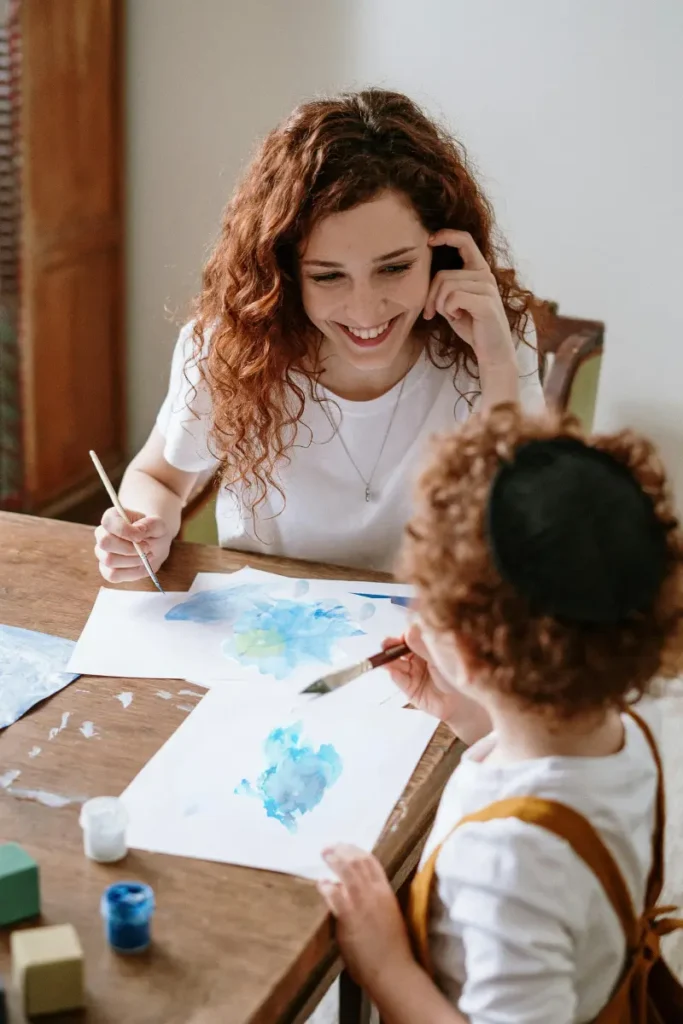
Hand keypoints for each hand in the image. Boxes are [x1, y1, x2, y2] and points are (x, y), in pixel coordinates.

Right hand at [94, 507, 171, 583]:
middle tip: (147, 548)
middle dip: (129, 548)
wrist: (155, 545)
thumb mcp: (159, 525)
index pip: (108, 522)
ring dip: (133, 560)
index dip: (124, 530)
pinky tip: (141, 565)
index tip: (140, 536)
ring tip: (146, 555)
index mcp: (112, 518)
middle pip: (105, 542)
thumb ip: (151, 524)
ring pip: (109, 560)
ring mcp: (102, 553)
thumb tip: (138, 530)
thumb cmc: (154, 532)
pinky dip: (131, 572)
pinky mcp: (106, 570)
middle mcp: (102, 535)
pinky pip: (113, 574)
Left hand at [319, 844, 413, 991]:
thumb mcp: (389, 915)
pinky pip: (334, 894)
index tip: (346, 845)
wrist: (393, 969)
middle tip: (330, 846)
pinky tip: (321, 883)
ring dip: (334, 860)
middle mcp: (375, 892)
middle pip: (357, 861)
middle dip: (342, 850)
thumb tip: (358, 892)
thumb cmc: (393, 948)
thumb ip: (375, 901)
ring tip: (324, 853)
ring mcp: (362, 902)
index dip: (357, 850)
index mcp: (386, 891)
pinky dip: (326, 886)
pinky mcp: (350, 916)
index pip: (372, 862)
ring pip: (347, 871)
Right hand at [384, 623, 491, 743]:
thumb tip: (409, 631)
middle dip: (391, 646)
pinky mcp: (410, 689)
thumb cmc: (459, 675)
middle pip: (400, 649)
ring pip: (397, 664)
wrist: (466, 703)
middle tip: (386, 644)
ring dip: (389, 660)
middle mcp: (419, 658)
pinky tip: (392, 670)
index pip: (411, 637)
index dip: (404, 636)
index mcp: (428, 647)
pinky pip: (400, 680)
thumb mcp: (441, 656)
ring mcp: (414, 673)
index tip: (401, 636)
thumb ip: (424, 645)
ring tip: (384, 658)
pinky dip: (394, 674)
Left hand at [425, 230, 516, 369]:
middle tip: (430, 312)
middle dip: (430, 296)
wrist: (492, 350)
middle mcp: (485, 275)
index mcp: (479, 270)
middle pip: (443, 275)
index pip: (465, 240)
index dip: (446, 235)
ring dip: (439, 305)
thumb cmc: (472, 326)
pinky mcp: (486, 302)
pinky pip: (453, 297)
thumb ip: (445, 287)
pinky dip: (448, 310)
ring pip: (446, 286)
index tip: (429, 240)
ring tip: (449, 316)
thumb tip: (423, 276)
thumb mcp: (454, 302)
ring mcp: (487, 287)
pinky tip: (457, 318)